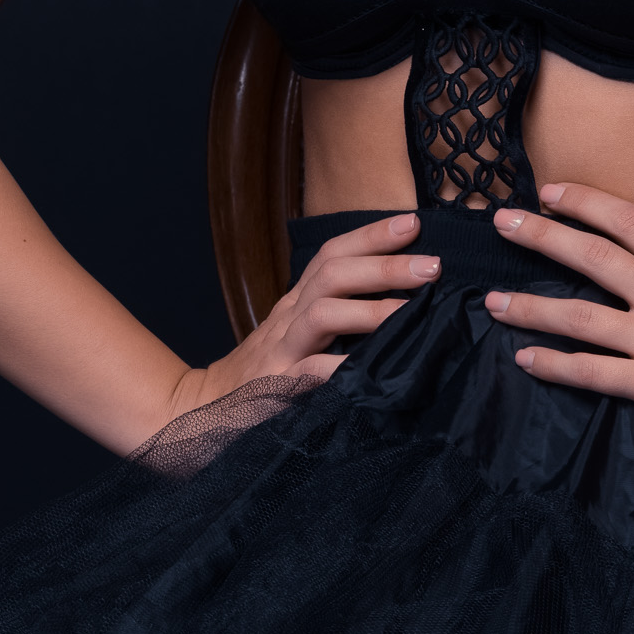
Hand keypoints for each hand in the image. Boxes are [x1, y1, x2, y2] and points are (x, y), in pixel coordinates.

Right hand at [169, 211, 437, 415]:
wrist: (202, 410)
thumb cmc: (264, 374)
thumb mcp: (299, 337)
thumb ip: (337, 318)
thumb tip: (400, 301)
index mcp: (296, 303)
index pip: (332, 255)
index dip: (370, 235)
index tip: (413, 223)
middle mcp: (288, 318)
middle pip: (333, 274)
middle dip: (384, 265)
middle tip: (432, 265)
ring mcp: (280, 350)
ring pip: (324, 313)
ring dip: (371, 308)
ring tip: (412, 309)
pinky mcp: (274, 387)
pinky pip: (309, 372)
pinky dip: (339, 367)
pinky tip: (369, 369)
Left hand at [483, 182, 633, 459]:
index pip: (633, 222)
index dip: (588, 202)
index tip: (552, 191)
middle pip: (594, 255)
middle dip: (543, 235)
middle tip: (501, 222)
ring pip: (580, 314)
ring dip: (531, 305)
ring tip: (491, 301)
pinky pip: (594, 373)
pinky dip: (555, 365)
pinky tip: (524, 360)